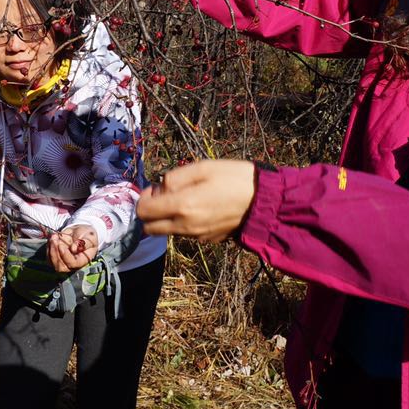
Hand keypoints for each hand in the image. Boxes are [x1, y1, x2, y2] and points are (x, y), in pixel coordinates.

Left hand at [48, 224, 98, 272]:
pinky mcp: (56, 256)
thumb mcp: (90, 237)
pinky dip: (48, 246)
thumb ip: (84, 243)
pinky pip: (48, 255)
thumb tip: (73, 249)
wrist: (82, 232)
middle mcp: (71, 264)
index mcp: (82, 260)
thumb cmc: (88, 236)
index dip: (65, 256)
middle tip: (54, 240)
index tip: (61, 245)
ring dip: (50, 249)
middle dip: (54, 254)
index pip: (72, 263)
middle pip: (59, 267)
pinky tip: (53, 237)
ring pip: (52, 262)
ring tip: (54, 236)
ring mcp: (63, 261)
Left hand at [137, 159, 256, 242]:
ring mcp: (197, 237)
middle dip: (151, 213)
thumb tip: (158, 189)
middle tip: (165, 196)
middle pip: (150, 228)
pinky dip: (184, 223)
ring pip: (167, 232)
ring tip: (187, 198)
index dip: (143, 199)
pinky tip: (202, 207)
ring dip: (167, 218)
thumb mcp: (202, 167)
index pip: (143, 212)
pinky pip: (185, 233)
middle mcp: (185, 226)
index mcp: (182, 206)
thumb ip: (174, 178)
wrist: (264, 201)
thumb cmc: (234, 178)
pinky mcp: (207, 240)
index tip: (156, 188)